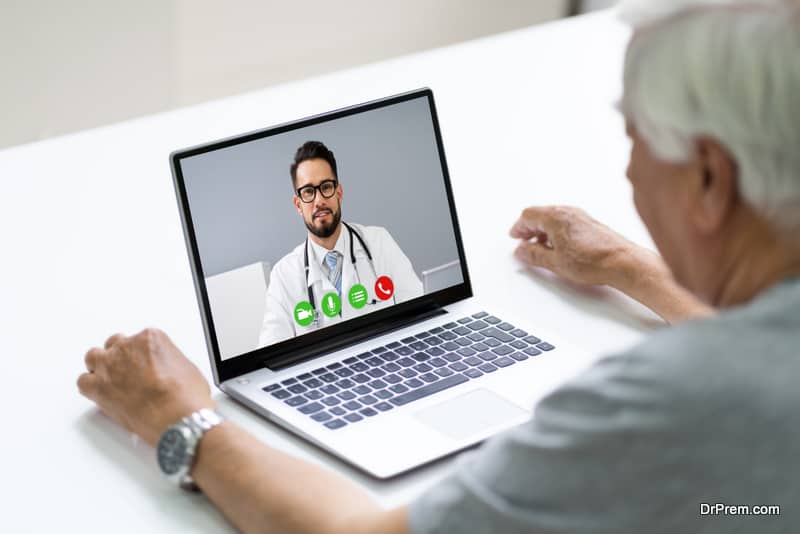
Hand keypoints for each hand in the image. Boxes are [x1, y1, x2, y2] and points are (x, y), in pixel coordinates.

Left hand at [78, 328, 214, 445]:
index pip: (139, 339)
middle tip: (128, 372)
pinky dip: (89, 387)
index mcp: (150, 338)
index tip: (145, 365)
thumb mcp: (187, 367)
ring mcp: (110, 366)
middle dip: (120, 358)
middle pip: (114, 345)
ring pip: (93, 357)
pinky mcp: (98, 388)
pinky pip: (83, 381)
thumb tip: (169, 371)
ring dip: (100, 367)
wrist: (176, 416)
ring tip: (109, 380)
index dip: (141, 355)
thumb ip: (170, 362)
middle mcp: (127, 348)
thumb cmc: (185, 395)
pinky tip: (99, 393)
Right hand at [510, 205, 661, 287]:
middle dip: (529, 228)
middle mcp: (568, 212)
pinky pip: (566, 222)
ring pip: (553, 218)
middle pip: (540, 214)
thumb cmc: (594, 260)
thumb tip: (522, 251)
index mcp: (555, 217)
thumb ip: (534, 255)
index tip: (515, 237)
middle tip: (523, 241)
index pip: (528, 215)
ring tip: (540, 247)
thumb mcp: (554, 262)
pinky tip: (558, 246)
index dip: (518, 227)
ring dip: (543, 230)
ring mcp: (581, 216)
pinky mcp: (590, 224)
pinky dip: (556, 231)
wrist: (623, 262)